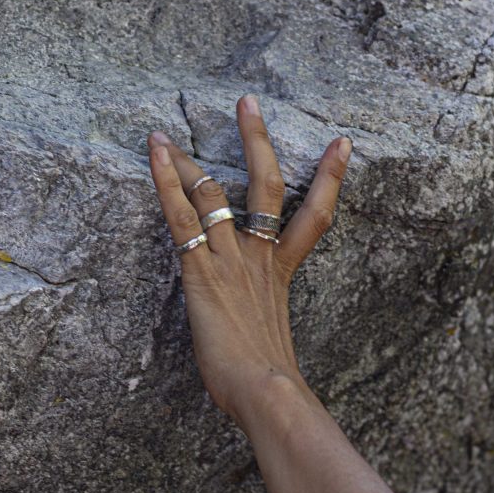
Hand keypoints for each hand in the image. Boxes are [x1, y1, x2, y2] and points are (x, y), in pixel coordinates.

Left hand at [146, 94, 350, 425]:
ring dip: (183, 160)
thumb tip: (273, 364)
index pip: (314, 216)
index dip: (329, 178)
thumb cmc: (272, 383)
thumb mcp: (277, 351)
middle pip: (264, 184)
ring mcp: (230, 259)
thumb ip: (271, 340)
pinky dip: (164, 181)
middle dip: (256, 139)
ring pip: (211, 192)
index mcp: (280, 274)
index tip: (340, 145)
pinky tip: (153, 153)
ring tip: (160, 133)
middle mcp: (258, 257)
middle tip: (248, 103)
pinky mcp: (201, 269)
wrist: (267, 390)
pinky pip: (181, 215)